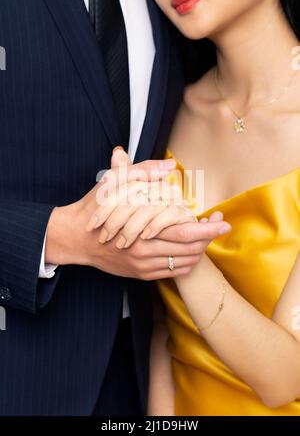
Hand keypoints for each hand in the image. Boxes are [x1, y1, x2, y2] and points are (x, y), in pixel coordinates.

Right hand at [45, 147, 230, 280]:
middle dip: (209, 238)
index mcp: (142, 229)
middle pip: (188, 249)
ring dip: (200, 251)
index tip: (224, 221)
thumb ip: (140, 171)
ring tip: (209, 236)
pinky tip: (192, 250)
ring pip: (182, 262)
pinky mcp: (140, 274)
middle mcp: (145, 252)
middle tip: (223, 226)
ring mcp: (143, 266)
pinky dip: (186, 262)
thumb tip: (167, 165)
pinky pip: (172, 272)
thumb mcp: (112, 184)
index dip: (206, 228)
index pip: (183, 232)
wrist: (75, 238)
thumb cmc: (95, 209)